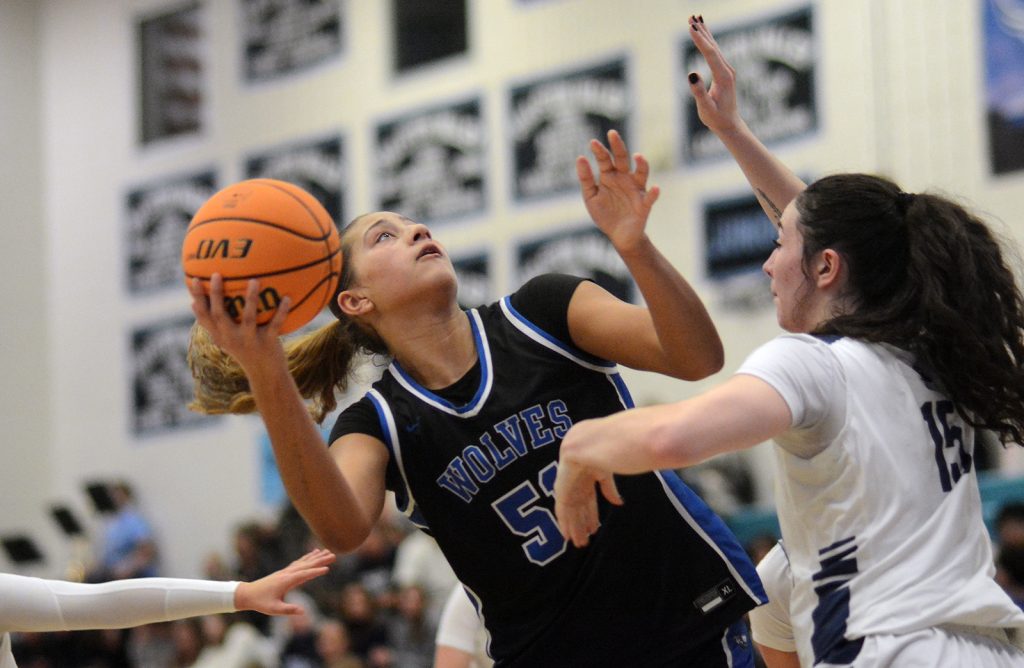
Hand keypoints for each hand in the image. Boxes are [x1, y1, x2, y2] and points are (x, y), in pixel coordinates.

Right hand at [189, 274, 290, 371]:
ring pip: (248, 318)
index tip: (194, 280)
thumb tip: (192, 303)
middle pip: (220, 315)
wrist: (265, 375)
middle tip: (216, 275)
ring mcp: (250, 341)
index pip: (204, 317)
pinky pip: (275, 325)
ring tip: (254, 280)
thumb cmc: (245, 351)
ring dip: (251, 299)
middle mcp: (232, 339)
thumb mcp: (226, 339)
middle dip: (216, 295)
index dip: (198, 299)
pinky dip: (281, 312)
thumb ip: (214, 324)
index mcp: (220, 336)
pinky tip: (287, 298)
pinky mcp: (268, 343)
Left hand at [233, 548, 335, 614]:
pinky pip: (298, 563)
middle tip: (333, 555)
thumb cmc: (261, 603)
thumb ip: (289, 610)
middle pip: (306, 565)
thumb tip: (303, 611)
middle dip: (320, 560)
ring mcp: (285, 572)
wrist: (247, 594)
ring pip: (303, 562)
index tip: (327, 568)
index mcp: (286, 581)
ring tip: (326, 551)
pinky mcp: (284, 572)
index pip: (304, 575)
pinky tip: (312, 555)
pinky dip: (306, 558)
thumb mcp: (274, 609)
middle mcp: (287, 574)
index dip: (316, 572)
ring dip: (315, 557)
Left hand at [554, 421, 623, 547]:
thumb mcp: (607, 472)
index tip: (594, 529)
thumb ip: (609, 488)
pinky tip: (566, 536)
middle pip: (579, 507)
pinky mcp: (561, 488)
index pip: (589, 499)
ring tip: (579, 543)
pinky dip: (564, 522)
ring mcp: (568, 484)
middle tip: (585, 542)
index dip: (591, 514)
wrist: (591, 442)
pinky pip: (561, 509)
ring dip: (574, 527)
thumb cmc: (606, 450)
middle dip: (582, 524)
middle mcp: (577, 482)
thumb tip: (618, 503)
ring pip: (570, 511)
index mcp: (588, 475)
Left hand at [577, 129, 659, 254]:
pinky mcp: (644, 204)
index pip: (605, 159)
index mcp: (610, 176)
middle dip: (618, 146)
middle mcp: (624, 178)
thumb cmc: (605, 214)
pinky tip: (656, 188)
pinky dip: (654, 193)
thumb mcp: (591, 197)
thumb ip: (586, 179)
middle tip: (612, 133)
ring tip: (638, 156)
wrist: (619, 236)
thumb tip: (580, 158)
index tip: (592, 142)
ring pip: (641, 173)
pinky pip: (650, 197)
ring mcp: (636, 189)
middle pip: (622, 159)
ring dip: (641, 164)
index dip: (599, 151)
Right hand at [686, 15, 743, 135]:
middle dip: (702, 31)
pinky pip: (714, 52)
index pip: (710, 54)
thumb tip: (691, 74)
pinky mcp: (723, 71)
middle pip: (713, 46)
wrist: (729, 124)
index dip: (700, 40)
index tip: (691, 28)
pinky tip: (703, 33)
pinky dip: (708, 41)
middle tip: (691, 18)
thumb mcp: (705, 108)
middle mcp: (727, 70)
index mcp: (723, 77)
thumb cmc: (716, 118)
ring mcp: (726, 70)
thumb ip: (699, 92)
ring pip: (714, 47)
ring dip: (704, 33)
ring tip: (694, 19)